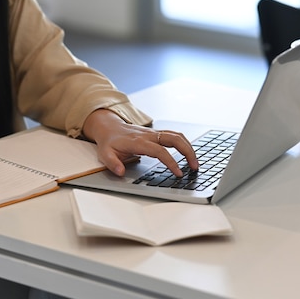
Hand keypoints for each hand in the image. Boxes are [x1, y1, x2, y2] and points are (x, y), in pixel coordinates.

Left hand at [82, 110, 198, 176]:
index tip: (178, 173)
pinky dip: (184, 144)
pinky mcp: (157, 133)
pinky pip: (174, 136)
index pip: (160, 151)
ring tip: (195, 163)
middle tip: (195, 166)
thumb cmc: (109, 141)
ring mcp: (154, 133)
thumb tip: (120, 172)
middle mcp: (149, 135)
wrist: (109, 127)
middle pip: (174, 138)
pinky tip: (188, 154)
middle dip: (187, 151)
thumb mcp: (104, 154)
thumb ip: (112, 163)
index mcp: (138, 141)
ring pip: (177, 135)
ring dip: (188, 147)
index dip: (171, 162)